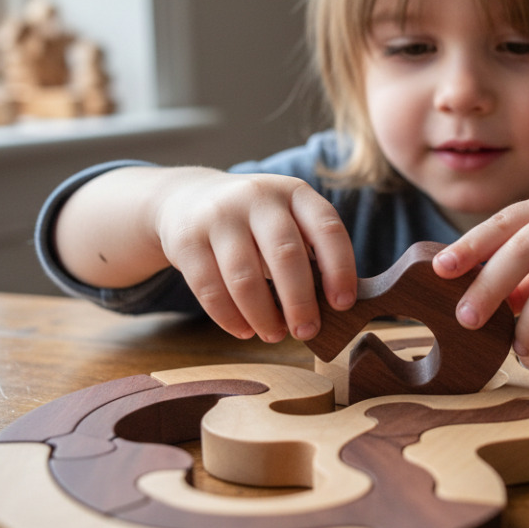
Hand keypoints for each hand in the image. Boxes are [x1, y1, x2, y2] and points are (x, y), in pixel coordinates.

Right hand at [151, 170, 355, 341]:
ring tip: (274, 334)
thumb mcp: (285, 218)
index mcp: (294, 193)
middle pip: (286, 255)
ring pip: (244, 277)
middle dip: (300, 301)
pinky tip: (244, 331)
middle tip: (307, 331)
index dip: (340, 268)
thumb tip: (334, 309)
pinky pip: (209, 288)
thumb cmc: (253, 222)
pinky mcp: (186, 240)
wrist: (186, 198)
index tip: (343, 305)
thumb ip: (310, 252)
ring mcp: (219, 216)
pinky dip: (229, 317)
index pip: (328, 228)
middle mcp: (257, 198)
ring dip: (263, 315)